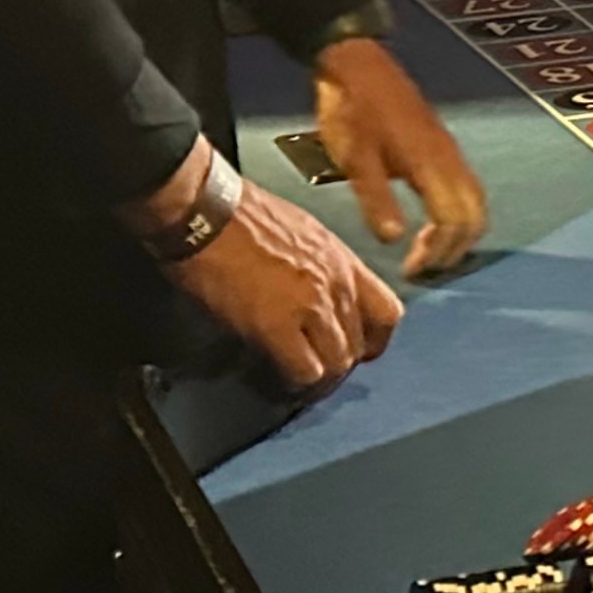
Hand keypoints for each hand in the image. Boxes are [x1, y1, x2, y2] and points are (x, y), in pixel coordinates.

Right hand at [165, 164, 402, 396]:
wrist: (205, 209)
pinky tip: (276, 377)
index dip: (372, 340)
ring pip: (336, 364)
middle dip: (337, 365)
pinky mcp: (276, 326)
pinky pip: (304, 372)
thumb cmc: (242, 215)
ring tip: (294, 379)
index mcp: (344, 261)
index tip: (352, 349)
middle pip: (359, 347)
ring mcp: (310, 306)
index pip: (388, 314)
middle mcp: (337, 285)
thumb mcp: (303, 233)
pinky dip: (293, 383)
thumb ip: (322, 268)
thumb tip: (319, 299)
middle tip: (312, 370)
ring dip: (317, 380)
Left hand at [312, 35, 488, 276]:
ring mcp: (450, 151)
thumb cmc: (353, 110)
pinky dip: (458, 215)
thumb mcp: (356, 158)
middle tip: (423, 268)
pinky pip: (467, 189)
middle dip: (454, 249)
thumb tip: (393, 239)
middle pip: (474, 217)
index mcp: (431, 163)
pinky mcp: (443, 147)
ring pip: (475, 203)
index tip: (410, 270)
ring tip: (428, 251)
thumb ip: (376, 199)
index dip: (436, 252)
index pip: (452, 221)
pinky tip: (431, 222)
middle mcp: (449, 159)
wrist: (357, 65)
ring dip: (459, 234)